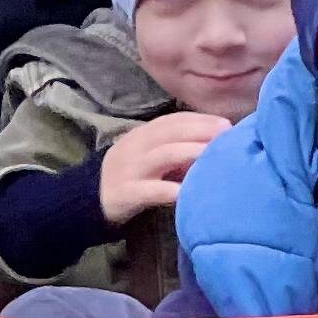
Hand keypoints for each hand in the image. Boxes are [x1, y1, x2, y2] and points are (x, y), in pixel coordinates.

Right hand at [97, 108, 227, 222]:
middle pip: (170, 132)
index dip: (200, 120)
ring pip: (161, 155)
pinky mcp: (125, 192)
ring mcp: (130, 168)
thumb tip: (214, 146)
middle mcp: (137, 146)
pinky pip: (148, 190)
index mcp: (144, 134)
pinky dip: (166, 190)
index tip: (226, 124)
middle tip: (226, 135)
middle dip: (199, 131)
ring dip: (188, 152)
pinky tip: (184, 193)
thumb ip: (177, 149)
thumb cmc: (133, 174)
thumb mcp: (152, 156)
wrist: (91, 197)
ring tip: (211, 155)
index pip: (174, 120)